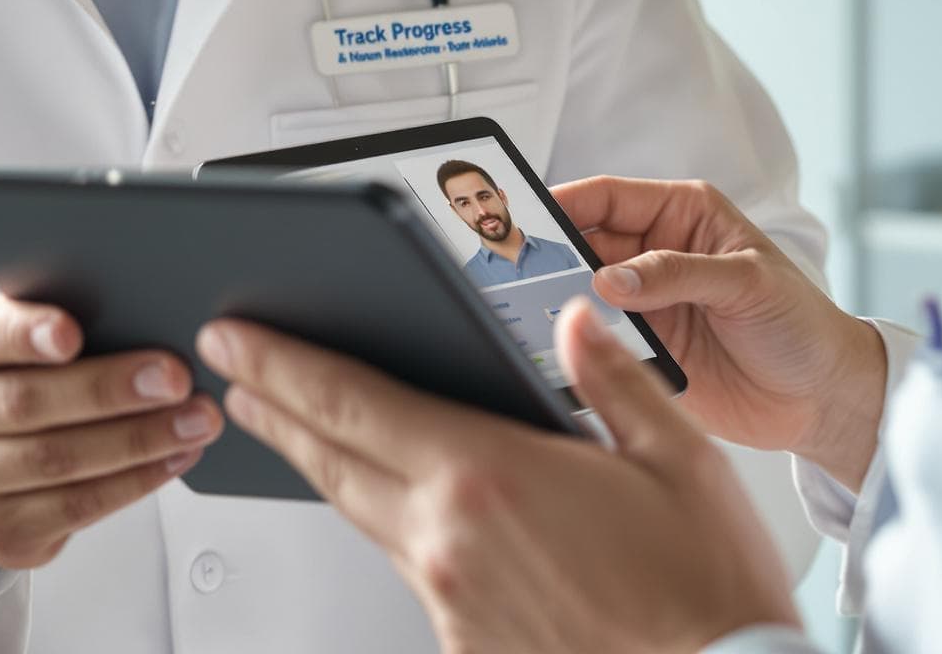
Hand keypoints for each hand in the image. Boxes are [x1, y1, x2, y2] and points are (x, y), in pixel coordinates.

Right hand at [0, 295, 219, 601]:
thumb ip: (39, 319)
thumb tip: (137, 306)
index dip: (21, 334)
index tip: (71, 332)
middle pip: (26, 404)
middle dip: (108, 390)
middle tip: (174, 375)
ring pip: (59, 461)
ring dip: (139, 440)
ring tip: (196, 418)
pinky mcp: (2, 531)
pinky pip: (79, 505)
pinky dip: (137, 480)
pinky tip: (176, 455)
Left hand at [199, 302, 797, 653]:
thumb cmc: (709, 592)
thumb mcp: (679, 457)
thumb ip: (611, 378)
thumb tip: (574, 320)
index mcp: (488, 474)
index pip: (350, 403)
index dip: (280, 365)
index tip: (235, 337)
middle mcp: (450, 540)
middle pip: (332, 460)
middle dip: (275, 406)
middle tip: (233, 370)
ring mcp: (451, 600)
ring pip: (365, 516)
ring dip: (324, 466)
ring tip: (295, 428)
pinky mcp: (466, 646)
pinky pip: (414, 571)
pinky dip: (397, 529)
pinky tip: (403, 510)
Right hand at [553, 175, 886, 488]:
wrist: (823, 399)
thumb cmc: (801, 323)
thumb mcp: (747, 282)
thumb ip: (677, 274)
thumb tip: (611, 279)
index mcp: (682, 216)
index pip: (608, 198)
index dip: (564, 203)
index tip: (522, 217)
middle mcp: (655, 255)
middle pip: (583, 245)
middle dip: (549, 255)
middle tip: (515, 271)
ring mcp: (645, 305)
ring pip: (581, 294)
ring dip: (558, 302)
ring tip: (526, 310)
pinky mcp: (641, 351)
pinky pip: (596, 341)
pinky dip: (576, 345)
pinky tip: (556, 349)